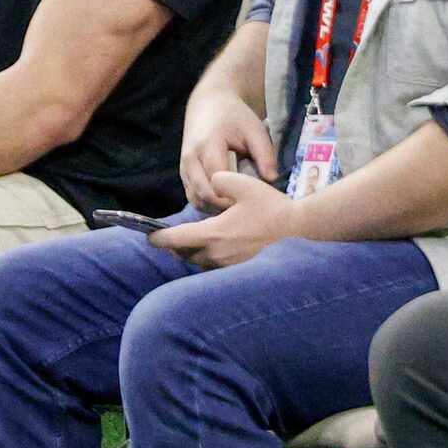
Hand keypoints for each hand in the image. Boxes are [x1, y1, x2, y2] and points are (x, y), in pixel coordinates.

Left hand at [152, 170, 297, 268]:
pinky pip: (214, 265)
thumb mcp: (244, 184)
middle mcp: (217, 253)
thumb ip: (220, 179)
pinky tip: (211, 247)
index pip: (176, 239)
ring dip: (190, 252)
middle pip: (184, 254)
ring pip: (199, 261)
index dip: (159, 238)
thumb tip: (211, 182)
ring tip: (187, 242)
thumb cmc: (271, 207)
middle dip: (174, 246)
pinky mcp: (239, 268)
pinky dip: (206, 257)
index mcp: (213, 234)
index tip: (149, 236)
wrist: (298, 231)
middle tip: (167, 237)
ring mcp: (229, 263)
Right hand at [179, 86, 279, 210]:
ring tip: (238, 204)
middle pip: (205, 194)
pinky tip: (226, 200)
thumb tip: (272, 180)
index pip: (219, 180)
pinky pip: (193, 196)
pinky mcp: (183, 173)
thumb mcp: (255, 130)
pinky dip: (208, 203)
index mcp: (208, 146)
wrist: (209, 105)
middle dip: (227, 205)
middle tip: (249, 207)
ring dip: (216, 206)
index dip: (236, 194)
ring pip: (196, 199)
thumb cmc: (235, 116)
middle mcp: (191, 158)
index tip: (255, 200)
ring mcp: (184, 167)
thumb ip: (265, 154)